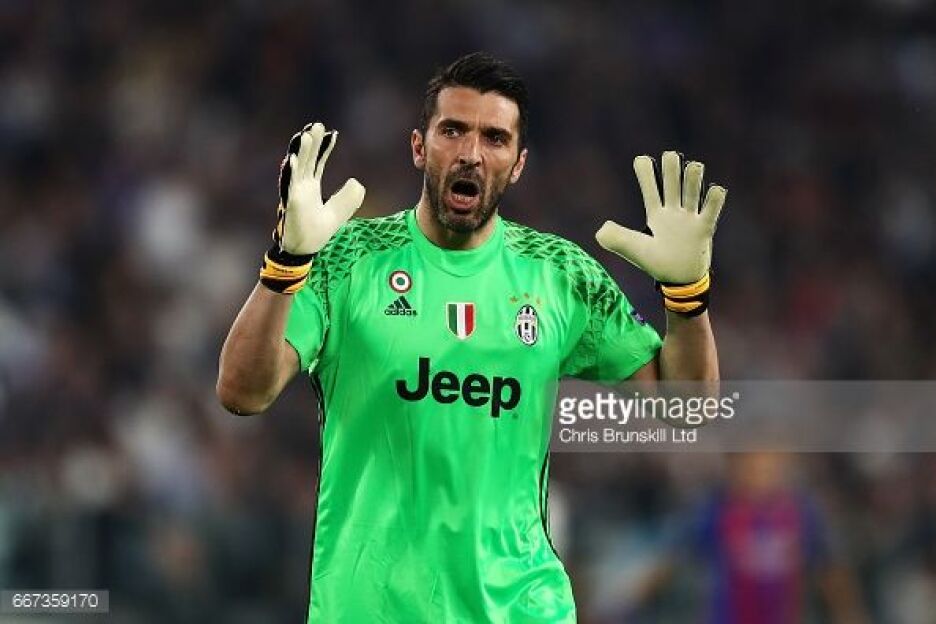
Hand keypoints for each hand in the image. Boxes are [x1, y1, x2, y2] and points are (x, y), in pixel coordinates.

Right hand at [275, 122, 365, 254]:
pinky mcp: (289, 202)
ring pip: (296, 167)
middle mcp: (300, 186)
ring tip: (304, 135)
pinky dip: (290, 171)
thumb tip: (356, 181)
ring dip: (299, 151)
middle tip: (317, 124)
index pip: (317, 162)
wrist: (305, 249)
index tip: (332, 133)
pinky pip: (289, 184)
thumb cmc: (317, 231)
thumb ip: (349, 197)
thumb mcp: (340, 212)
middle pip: (306, 158)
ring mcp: (294, 193)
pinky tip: (292, 158)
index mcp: (311, 187)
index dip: (324, 147)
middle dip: (311, 142)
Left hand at [595, 151, 725, 284]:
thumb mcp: (633, 249)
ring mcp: (690, 217)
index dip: (645, 170)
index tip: (641, 160)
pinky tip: (715, 191)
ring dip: (693, 176)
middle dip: (671, 165)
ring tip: (693, 168)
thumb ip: (615, 238)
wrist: (679, 281)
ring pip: (693, 188)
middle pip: (673, 179)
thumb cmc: (656, 263)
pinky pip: (713, 207)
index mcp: (655, 213)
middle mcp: (673, 210)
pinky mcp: (705, 227)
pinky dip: (715, 197)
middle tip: (670, 157)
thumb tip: (601, 229)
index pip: (649, 185)